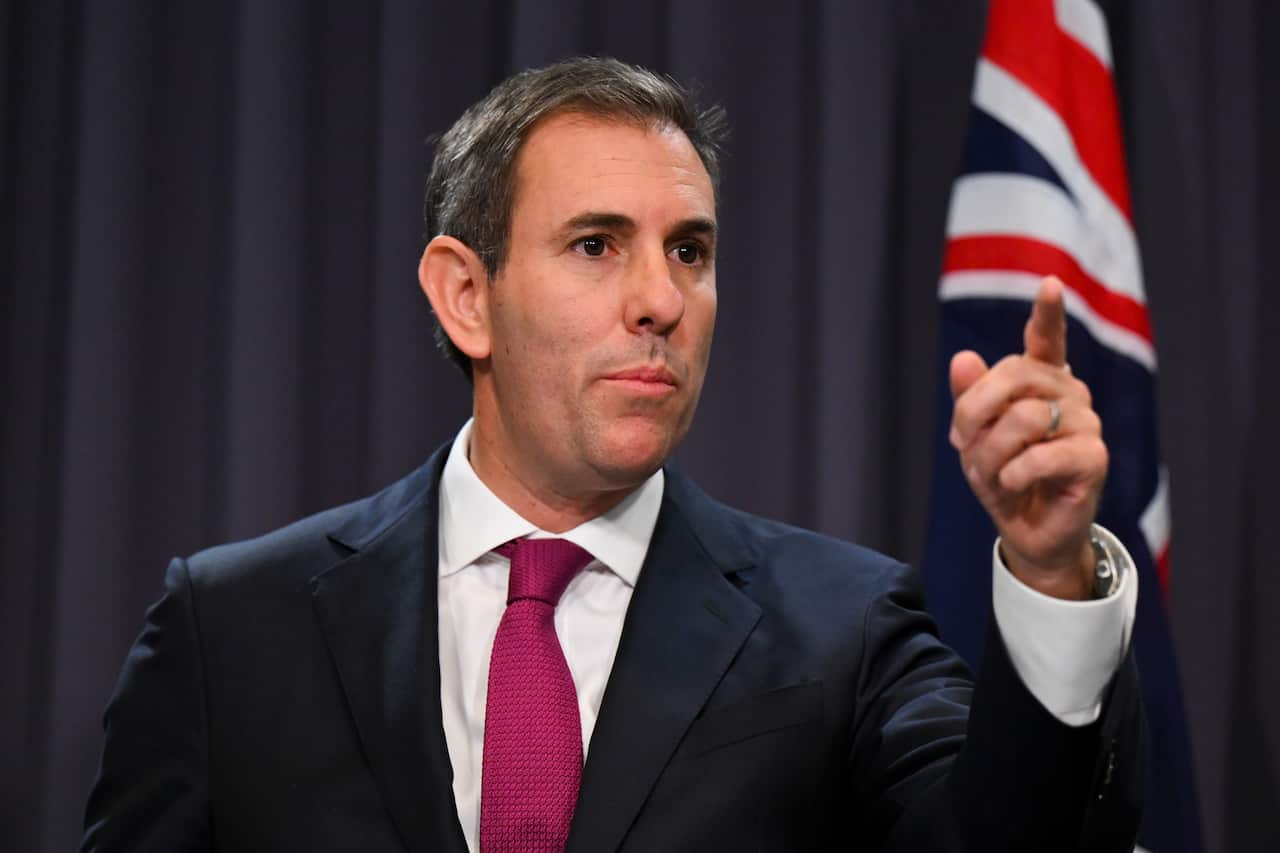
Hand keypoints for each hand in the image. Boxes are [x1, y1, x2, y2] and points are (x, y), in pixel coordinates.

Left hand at [948, 277, 1105, 599]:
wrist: (1026, 530)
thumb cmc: (1002, 475)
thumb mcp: (974, 436)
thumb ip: (970, 398)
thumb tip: (963, 357)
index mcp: (1042, 381)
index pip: (1046, 340)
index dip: (1047, 313)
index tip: (1050, 284)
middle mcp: (1070, 393)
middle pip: (1014, 374)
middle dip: (973, 411)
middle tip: (960, 444)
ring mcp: (1086, 423)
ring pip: (1024, 418)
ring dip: (991, 453)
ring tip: (992, 475)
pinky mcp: (1093, 458)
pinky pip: (1041, 455)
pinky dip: (1013, 474)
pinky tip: (1012, 485)